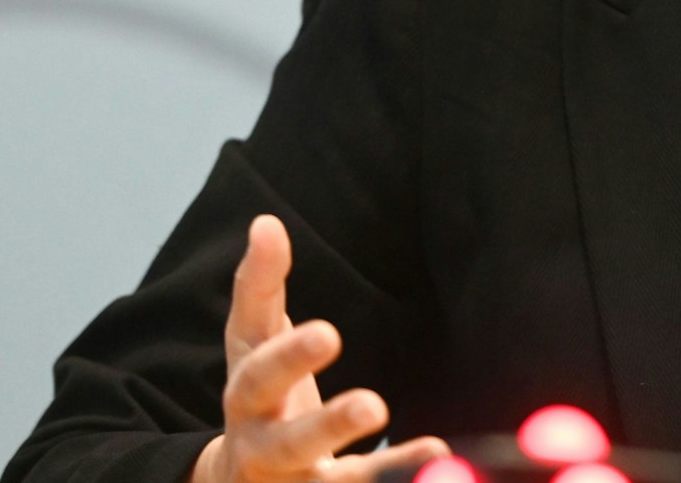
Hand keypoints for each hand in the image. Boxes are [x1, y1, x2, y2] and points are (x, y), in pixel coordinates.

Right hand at [191, 215, 449, 482]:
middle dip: (288, 359)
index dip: (260, 289)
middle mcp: (256, 427)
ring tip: (375, 405)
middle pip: (261, 397)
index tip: (280, 246)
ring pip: (300, 452)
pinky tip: (434, 449)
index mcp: (246, 382)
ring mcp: (284, 469)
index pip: (248, 333)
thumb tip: (266, 222)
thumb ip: (262, 289)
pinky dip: (395, 472)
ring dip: (332, 428)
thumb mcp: (255, 346)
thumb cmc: (259, 401)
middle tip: (329, 334)